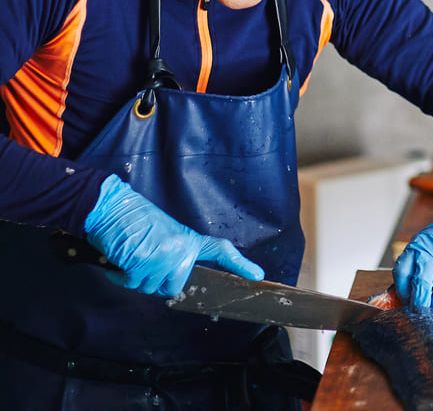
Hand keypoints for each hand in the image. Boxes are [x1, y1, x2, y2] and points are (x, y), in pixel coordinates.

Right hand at [83, 174, 264, 295]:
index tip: (258, 275)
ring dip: (135, 277)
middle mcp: (181, 249)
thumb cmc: (132, 219)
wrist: (111, 206)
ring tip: (131, 253)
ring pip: (150, 288)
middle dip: (154, 280)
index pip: (220, 251)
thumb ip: (173, 253)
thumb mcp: (162, 233)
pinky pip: (131, 283)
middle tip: (143, 259)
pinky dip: (120, 275)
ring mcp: (164, 257)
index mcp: (188, 239)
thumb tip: (171, 274)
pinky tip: (119, 258)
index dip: (239, 264)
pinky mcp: (144, 263)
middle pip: (174, 287)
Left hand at [393, 199, 432, 308]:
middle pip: (422, 282)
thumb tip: (404, 300)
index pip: (403, 273)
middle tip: (424, 318)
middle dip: (422, 304)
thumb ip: (414, 269)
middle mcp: (432, 249)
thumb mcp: (424, 249)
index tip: (407, 306)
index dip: (403, 293)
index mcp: (416, 248)